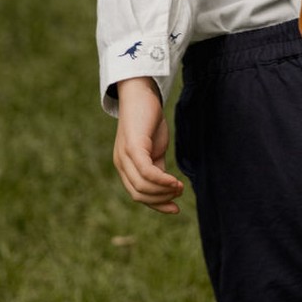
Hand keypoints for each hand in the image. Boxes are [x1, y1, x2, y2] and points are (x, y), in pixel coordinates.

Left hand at [113, 77, 182, 214]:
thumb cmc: (148, 120)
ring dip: (164, 191)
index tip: (175, 209)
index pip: (138, 195)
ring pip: (142, 187)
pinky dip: (162, 181)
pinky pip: (146, 173)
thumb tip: (167, 187)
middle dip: (161, 200)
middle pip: (139, 195)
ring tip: (179, 186)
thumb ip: (156, 167)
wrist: (140, 93)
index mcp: (125, 166)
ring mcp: (125, 156)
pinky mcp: (133, 147)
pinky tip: (175, 181)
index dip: (157, 205)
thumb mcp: (153, 149)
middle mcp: (121, 164)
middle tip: (179, 193)